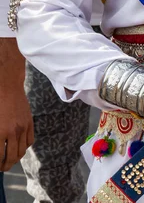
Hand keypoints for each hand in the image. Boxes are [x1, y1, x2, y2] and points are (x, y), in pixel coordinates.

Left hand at [0, 39, 33, 170]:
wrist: (7, 86)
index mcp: (0, 133)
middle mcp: (13, 132)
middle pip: (12, 158)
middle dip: (6, 166)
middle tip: (2, 168)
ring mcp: (23, 127)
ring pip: (22, 151)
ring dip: (16, 158)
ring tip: (10, 160)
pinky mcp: (30, 122)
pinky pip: (30, 141)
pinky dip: (24, 147)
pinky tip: (18, 147)